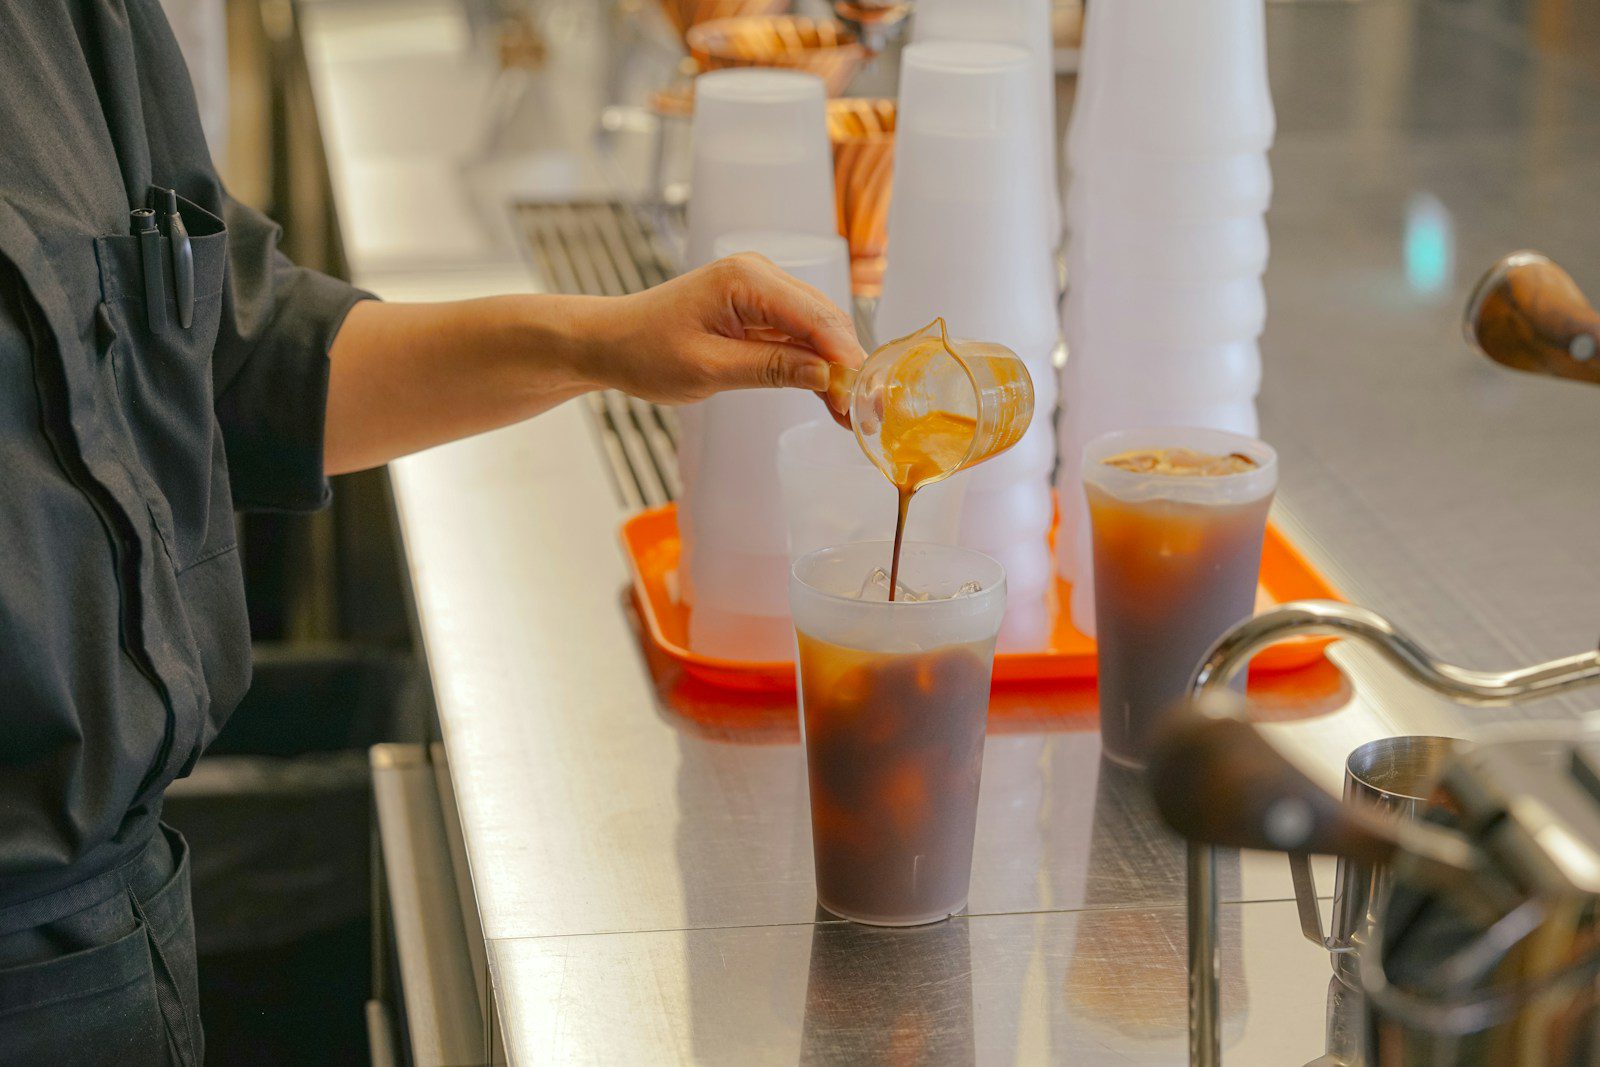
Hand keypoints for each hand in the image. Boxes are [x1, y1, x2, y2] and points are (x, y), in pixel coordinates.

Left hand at [577, 253, 864, 423]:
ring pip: (817, 327)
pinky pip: (799, 332)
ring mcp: (761, 288)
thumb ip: (771, 369)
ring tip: (851, 414)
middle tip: (864, 414)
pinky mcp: (758, 307)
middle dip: (847, 365)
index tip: (862, 399)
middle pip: (824, 318)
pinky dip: (815, 363)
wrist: (611, 342)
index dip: (845, 358)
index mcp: (745, 280)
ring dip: (835, 367)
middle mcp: (759, 273)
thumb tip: (827, 376)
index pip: (814, 316)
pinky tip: (830, 396)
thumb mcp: (709, 369)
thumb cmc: (646, 352)